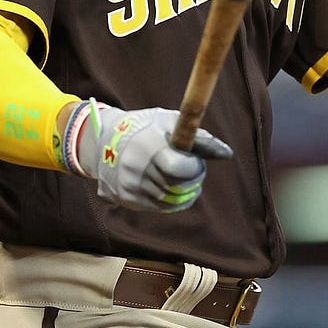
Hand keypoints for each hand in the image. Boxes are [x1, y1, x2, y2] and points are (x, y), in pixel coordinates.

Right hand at [66, 100, 232, 211]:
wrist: (102, 139)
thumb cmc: (144, 127)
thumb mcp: (167, 121)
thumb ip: (196, 135)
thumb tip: (226, 153)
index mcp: (148, 147)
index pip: (180, 169)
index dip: (195, 168)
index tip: (197, 162)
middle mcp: (136, 170)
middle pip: (179, 187)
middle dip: (193, 180)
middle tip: (194, 170)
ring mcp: (130, 187)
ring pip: (171, 200)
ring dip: (185, 191)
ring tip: (183, 177)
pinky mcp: (126, 199)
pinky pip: (160, 207)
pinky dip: (173, 200)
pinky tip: (173, 187)